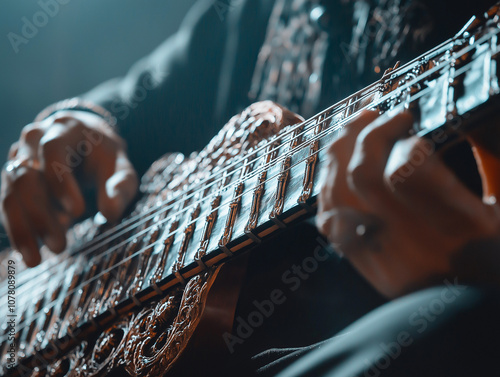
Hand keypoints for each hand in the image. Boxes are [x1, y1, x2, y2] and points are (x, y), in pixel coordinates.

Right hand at [1, 111, 137, 266]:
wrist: (84, 140)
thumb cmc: (105, 156)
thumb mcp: (121, 168)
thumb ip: (120, 188)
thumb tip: (111, 215)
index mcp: (64, 129)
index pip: (53, 150)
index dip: (61, 182)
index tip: (78, 213)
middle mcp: (33, 139)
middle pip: (25, 175)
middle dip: (41, 215)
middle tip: (60, 247)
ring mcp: (18, 157)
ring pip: (10, 192)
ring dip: (22, 227)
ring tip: (38, 260)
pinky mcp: (11, 177)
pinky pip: (6, 203)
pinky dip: (17, 227)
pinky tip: (31, 250)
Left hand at [316, 110, 499, 296]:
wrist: (472, 315)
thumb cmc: (492, 256)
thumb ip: (490, 163)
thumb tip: (469, 121)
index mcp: (462, 224)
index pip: (409, 168)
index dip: (399, 136)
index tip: (407, 118)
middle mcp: (417, 240)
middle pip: (364, 175)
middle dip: (363, 135)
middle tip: (372, 115)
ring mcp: (385, 255)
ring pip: (339, 195)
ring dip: (338, 156)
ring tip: (348, 134)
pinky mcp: (366, 266)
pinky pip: (331, 223)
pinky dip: (327, 191)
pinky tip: (336, 173)